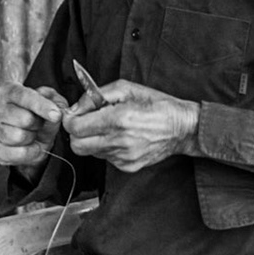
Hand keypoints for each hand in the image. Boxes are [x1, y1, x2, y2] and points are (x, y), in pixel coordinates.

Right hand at [0, 81, 66, 167]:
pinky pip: (16, 154)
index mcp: (8, 90)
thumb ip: (55, 103)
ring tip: (31, 134)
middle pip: (25, 119)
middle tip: (38, 124)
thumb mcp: (49, 103)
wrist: (25, 134)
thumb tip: (55, 114)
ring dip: (32, 138)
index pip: (24, 96)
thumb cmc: (36, 114)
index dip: (42, 106)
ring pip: (19, 137)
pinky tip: (30, 147)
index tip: (56, 115)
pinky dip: (30, 153)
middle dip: (38, 124)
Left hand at [61, 80, 198, 171]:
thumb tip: (76, 107)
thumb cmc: (156, 104)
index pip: (75, 128)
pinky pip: (105, 158)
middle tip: (86, 122)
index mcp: (118, 119)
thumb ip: (96, 95)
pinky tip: (121, 137)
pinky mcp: (128, 166)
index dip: (71, 120)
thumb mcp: (127, 88)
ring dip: (93, 140)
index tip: (76, 114)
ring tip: (109, 128)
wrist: (182, 128)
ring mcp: (124, 157)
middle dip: (77, 134)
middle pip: (77, 146)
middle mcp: (119, 141)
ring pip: (90, 152)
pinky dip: (107, 147)